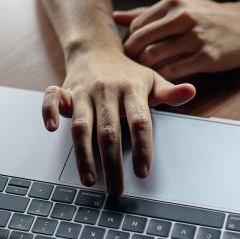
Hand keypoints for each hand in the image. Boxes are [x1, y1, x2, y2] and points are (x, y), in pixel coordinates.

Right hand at [41, 47, 194, 194]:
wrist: (95, 48)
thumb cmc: (126, 72)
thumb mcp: (151, 80)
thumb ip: (170, 92)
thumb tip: (191, 92)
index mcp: (131, 89)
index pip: (139, 121)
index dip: (141, 147)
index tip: (142, 172)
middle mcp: (106, 90)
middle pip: (108, 131)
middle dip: (112, 163)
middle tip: (116, 190)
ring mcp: (83, 90)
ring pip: (81, 124)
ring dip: (84, 154)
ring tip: (89, 180)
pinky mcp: (64, 89)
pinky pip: (51, 98)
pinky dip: (48, 111)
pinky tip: (51, 129)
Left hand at [113, 0, 239, 79]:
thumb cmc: (209, 17)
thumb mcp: (180, 6)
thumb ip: (147, 13)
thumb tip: (115, 16)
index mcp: (173, 3)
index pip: (136, 25)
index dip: (129, 41)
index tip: (130, 53)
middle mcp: (183, 17)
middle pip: (140, 41)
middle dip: (131, 57)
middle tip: (131, 68)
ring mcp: (195, 37)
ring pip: (154, 57)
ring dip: (144, 69)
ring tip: (144, 75)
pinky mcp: (206, 57)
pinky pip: (174, 71)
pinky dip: (163, 77)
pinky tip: (163, 79)